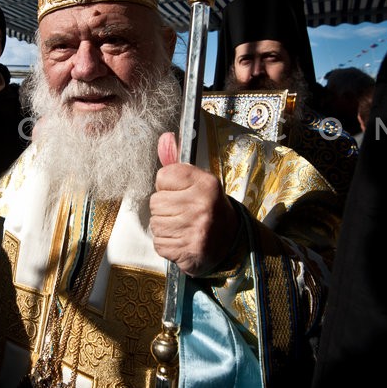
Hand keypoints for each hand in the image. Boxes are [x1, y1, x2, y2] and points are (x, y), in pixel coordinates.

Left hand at [149, 131, 238, 275]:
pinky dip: (167, 244)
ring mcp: (195, 230)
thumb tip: (164, 137)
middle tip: (182, 213)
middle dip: (164, 209)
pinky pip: (159, 243)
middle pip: (155, 202)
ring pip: (155, 224)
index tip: (180, 192)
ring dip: (164, 228)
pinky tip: (181, 241)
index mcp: (205, 183)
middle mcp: (201, 205)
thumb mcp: (199, 182)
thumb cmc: (209, 208)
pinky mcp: (188, 250)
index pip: (162, 177)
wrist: (231, 242)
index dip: (167, 187)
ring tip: (182, 227)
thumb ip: (177, 163)